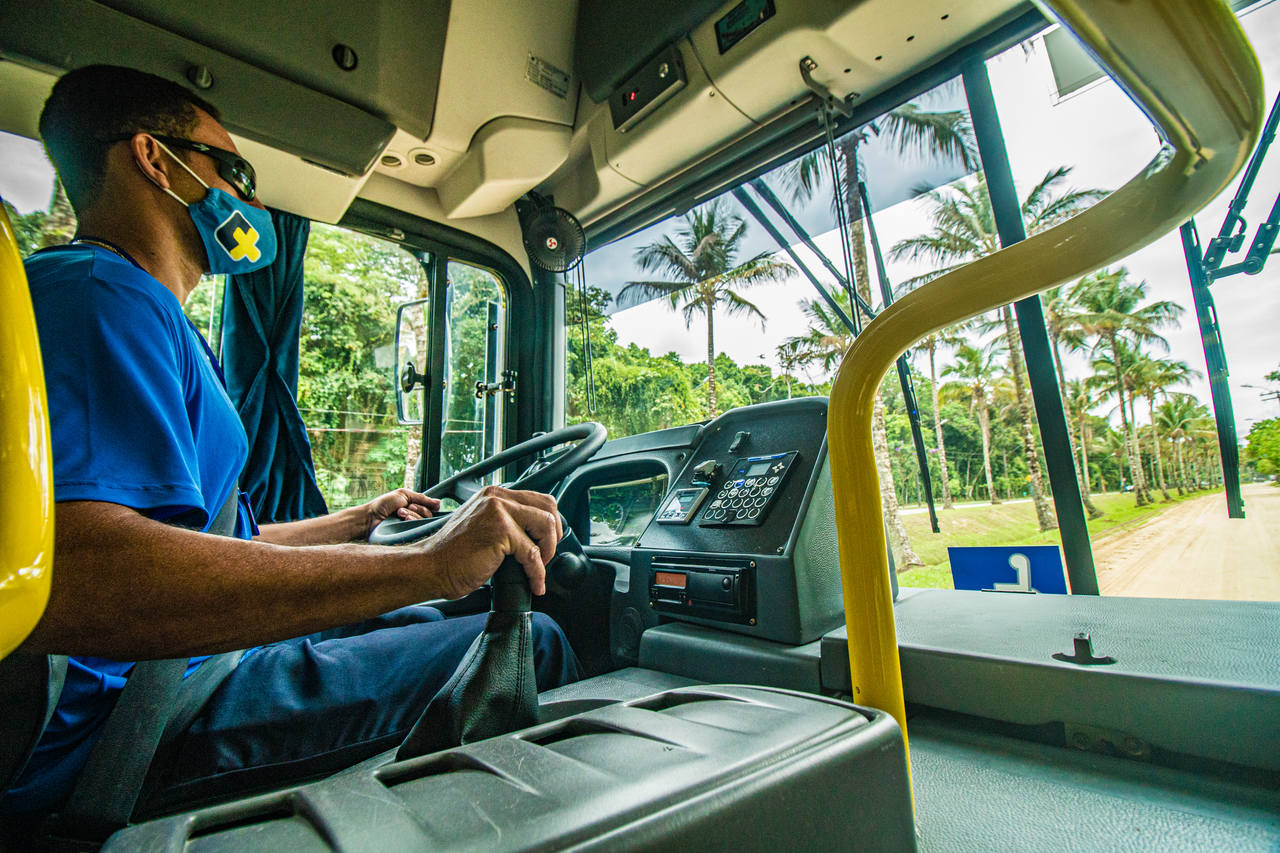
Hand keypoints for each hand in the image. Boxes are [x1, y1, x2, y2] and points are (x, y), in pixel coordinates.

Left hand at [364, 488, 440, 534]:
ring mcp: (411, 527)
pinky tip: (403, 519)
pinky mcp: (408, 535)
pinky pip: (418, 529)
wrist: (370, 517)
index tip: (417, 503)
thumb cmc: (383, 505)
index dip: (428, 505)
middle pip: (429, 514)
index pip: (431, 508)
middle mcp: (415, 517)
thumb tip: (439, 502)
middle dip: (417, 509)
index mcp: (414, 507)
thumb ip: (421, 498)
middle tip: (403, 508)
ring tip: (399, 513)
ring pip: (424, 522)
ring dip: (412, 515)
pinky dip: (412, 521)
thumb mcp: (403, 495)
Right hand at [418, 485, 560, 598]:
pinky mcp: (500, 533)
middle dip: (554, 535)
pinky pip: (533, 554)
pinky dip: (537, 573)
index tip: (546, 544)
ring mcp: (499, 512)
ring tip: (537, 569)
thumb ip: (506, 522)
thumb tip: (535, 535)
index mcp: (494, 494)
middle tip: (546, 556)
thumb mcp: (482, 526)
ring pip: (546, 526)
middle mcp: (498, 497)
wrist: (430, 567)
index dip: (550, 523)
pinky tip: (534, 584)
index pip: (539, 499)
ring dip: (548, 552)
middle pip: (549, 508)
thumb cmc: (453, 555)